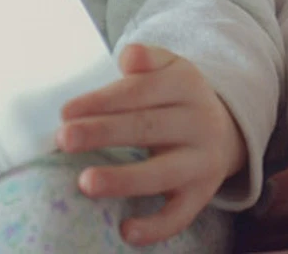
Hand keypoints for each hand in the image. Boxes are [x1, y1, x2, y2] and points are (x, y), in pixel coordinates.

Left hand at [57, 44, 243, 246]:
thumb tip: (129, 57)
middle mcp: (198, 121)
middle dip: (103, 133)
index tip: (66, 111)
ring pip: (161, 173)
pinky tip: (125, 230)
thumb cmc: (177, 97)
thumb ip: (146, 59)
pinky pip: (179, 215)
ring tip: (85, 182)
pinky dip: (154, 227)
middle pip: (146, 128)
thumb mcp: (169, 67)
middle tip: (64, 138)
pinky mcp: (202, 194)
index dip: (104, 100)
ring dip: (122, 179)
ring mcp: (202, 161)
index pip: (141, 90)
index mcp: (186, 83)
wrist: (223, 130)